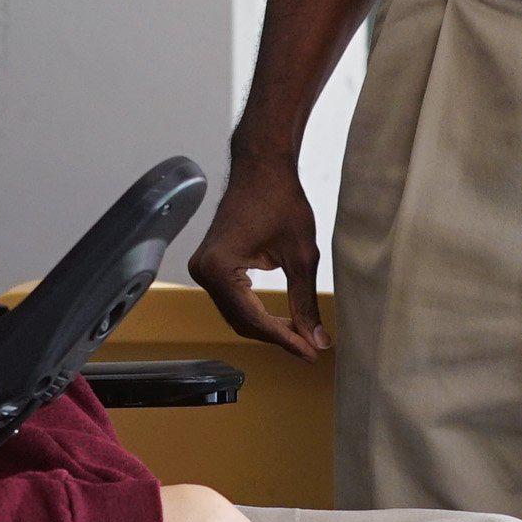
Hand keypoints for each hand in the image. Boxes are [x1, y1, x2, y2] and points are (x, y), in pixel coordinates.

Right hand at [187, 159, 327, 359]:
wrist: (262, 167)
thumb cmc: (281, 200)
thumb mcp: (302, 256)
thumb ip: (306, 303)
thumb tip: (318, 341)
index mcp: (219, 268)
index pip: (254, 318)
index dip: (286, 340)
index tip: (313, 353)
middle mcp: (203, 271)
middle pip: (242, 322)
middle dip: (277, 336)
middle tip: (312, 348)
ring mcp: (203, 268)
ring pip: (237, 314)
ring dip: (268, 327)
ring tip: (302, 336)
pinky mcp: (210, 264)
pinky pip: (232, 300)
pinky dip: (257, 312)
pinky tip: (282, 319)